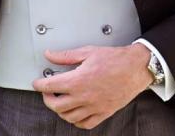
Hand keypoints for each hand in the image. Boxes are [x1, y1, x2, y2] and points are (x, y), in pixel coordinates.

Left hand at [32, 44, 153, 129]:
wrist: (137, 67)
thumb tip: (50, 55)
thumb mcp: (89, 51)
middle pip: (55, 105)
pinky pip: (85, 124)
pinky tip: (76, 112)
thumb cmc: (116, 59)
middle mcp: (84, 96)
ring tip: (61, 101)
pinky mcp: (103, 112)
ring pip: (68, 117)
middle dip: (47, 99)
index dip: (39, 84)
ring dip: (60, 110)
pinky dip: (77, 121)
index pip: (49, 86)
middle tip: (48, 92)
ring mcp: (94, 106)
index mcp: (78, 80)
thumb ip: (66, 56)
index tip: (37, 83)